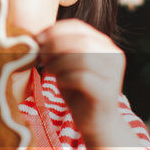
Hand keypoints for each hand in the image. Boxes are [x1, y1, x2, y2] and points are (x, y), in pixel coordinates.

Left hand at [35, 19, 125, 141]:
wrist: (97, 123)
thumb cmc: (79, 92)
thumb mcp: (68, 66)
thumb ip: (59, 51)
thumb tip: (36, 37)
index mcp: (104, 44)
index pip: (78, 26)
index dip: (55, 30)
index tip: (37, 38)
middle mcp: (113, 55)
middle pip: (80, 40)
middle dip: (55, 45)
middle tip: (41, 56)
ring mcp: (112, 73)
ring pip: (82, 57)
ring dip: (59, 62)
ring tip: (49, 70)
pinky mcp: (106, 91)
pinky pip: (82, 78)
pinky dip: (65, 78)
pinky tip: (60, 83)